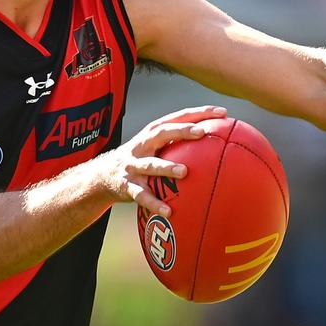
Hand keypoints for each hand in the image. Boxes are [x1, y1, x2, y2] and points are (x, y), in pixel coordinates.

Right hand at [101, 105, 226, 215]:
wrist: (102, 176)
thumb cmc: (140, 160)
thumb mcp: (155, 148)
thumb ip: (179, 145)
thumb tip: (219, 146)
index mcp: (152, 134)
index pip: (176, 118)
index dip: (198, 113)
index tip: (222, 113)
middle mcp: (141, 146)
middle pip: (161, 133)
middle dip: (181, 131)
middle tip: (202, 132)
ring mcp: (132, 166)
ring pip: (150, 165)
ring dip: (166, 167)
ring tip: (184, 172)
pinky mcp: (126, 185)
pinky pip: (142, 195)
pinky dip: (155, 203)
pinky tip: (169, 212)